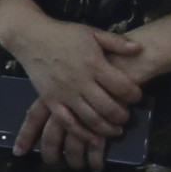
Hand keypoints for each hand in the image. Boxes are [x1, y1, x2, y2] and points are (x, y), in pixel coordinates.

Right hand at [0, 0, 133, 167]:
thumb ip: (116, 42)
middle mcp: (81, 81)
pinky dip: (83, 134)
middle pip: (109, 107)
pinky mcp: (51, 101)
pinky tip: (93, 139)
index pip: (122, 86)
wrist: (31, 38)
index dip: (135, 95)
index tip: (137, 97)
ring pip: (91, 119)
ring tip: (116, 130)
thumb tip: (139, 48)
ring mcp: (65, 94)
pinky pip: (68, 123)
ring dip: (107, 129)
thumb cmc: (64, 34)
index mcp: (94, 64)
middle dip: (123, 116)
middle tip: (127, 117)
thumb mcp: (92, 32)